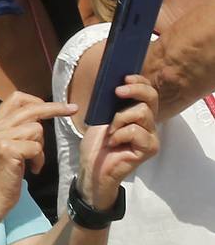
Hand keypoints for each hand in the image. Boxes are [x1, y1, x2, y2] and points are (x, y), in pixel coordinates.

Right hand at [0, 92, 76, 221]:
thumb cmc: (2, 174)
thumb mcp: (4, 145)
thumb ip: (15, 129)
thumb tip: (39, 117)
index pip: (16, 99)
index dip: (37, 100)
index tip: (55, 106)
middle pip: (30, 108)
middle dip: (55, 109)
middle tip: (72, 109)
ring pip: (36, 129)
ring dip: (41, 147)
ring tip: (33, 161)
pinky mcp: (8, 150)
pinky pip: (36, 147)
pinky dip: (39, 159)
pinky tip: (32, 169)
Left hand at [77, 75, 159, 209]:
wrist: (92, 167)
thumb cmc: (97, 144)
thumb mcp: (101, 117)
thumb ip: (112, 103)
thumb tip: (115, 83)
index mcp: (138, 114)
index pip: (148, 92)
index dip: (139, 82)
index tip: (124, 77)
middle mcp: (149, 124)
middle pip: (151, 98)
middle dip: (134, 90)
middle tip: (117, 92)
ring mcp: (151, 137)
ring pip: (141, 113)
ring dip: (119, 118)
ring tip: (110, 131)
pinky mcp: (149, 148)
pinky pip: (136, 131)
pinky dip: (120, 134)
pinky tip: (113, 142)